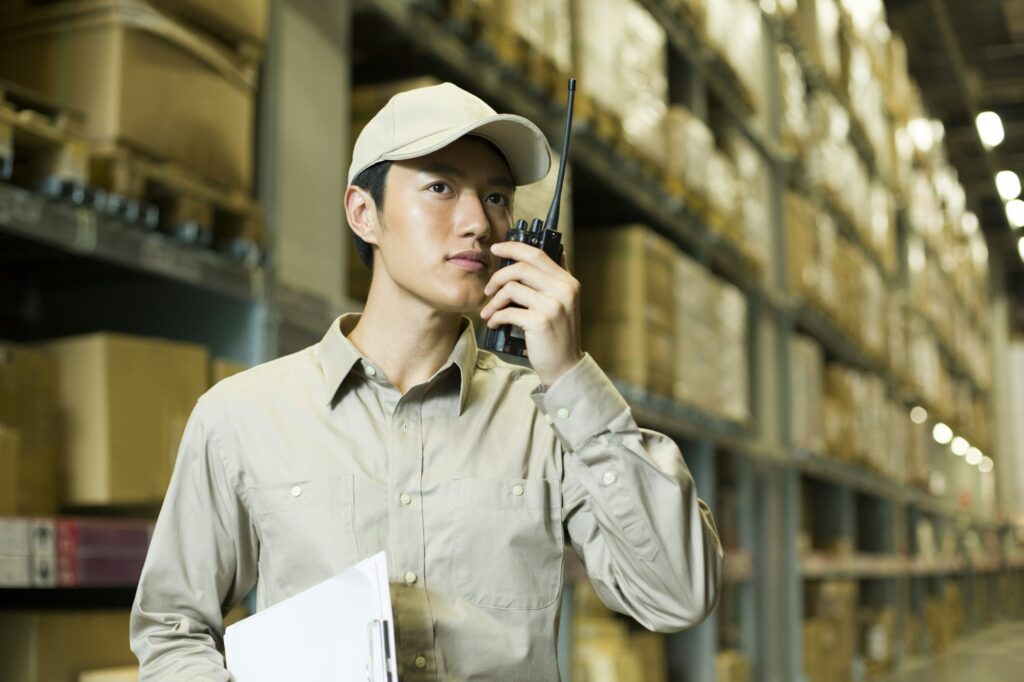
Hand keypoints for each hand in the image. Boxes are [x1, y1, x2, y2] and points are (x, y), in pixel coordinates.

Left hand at [480, 241, 582, 386]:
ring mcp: (553, 306)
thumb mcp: (563, 303)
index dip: (513, 247)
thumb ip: (553, 280)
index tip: (496, 248)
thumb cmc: (557, 334)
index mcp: (568, 282)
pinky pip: (508, 311)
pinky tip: (494, 323)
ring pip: (511, 288)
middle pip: (521, 268)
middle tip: (488, 289)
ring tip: (489, 311)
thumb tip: (545, 252)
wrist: (564, 366)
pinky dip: (496, 317)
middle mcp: (564, 290)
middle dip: (498, 276)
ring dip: (494, 300)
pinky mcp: (540, 322)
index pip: (537, 254)